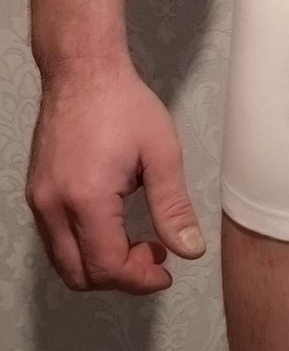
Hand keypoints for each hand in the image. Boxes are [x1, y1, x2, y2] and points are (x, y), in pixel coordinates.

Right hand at [25, 60, 205, 293]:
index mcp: (86, 198)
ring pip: (63, 262)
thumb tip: (190, 250)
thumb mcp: (161, 154)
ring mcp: (39, 200)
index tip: (166, 268)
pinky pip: (56, 240)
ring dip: (100, 265)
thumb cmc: (123, 104)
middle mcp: (53, 205)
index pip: (107, 267)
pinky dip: (84, 248)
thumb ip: (174, 208)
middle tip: (153, 256)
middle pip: (78, 275)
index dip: (139, 279)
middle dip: (120, 278)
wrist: (82, 71)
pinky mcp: (37, 193)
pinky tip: (113, 227)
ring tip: (137, 242)